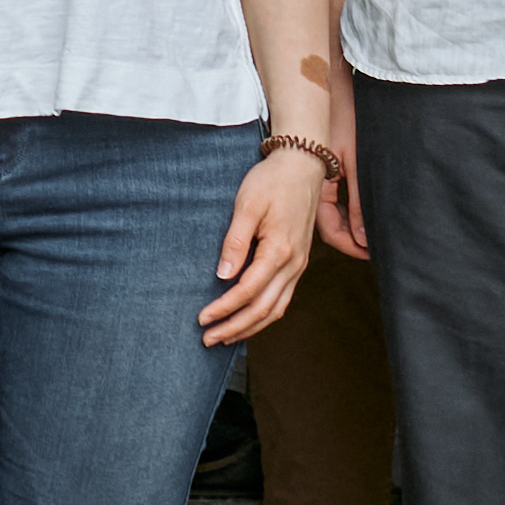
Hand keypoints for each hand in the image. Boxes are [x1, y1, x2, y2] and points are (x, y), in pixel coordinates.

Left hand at [201, 141, 330, 347]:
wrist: (302, 165)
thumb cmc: (271, 181)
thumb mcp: (246, 205)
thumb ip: (235, 242)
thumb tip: (223, 276)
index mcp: (279, 251)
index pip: (247, 292)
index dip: (223, 309)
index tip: (202, 318)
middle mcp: (293, 264)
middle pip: (263, 309)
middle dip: (234, 327)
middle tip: (208, 339)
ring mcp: (299, 265)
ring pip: (276, 308)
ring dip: (250, 326)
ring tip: (225, 336)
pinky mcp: (298, 262)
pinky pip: (283, 298)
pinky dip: (265, 314)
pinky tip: (248, 319)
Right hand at [299, 106, 366, 262]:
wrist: (331, 84)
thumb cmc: (344, 118)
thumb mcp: (356, 163)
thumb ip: (359, 203)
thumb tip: (365, 237)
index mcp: (317, 187)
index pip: (331, 231)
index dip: (351, 247)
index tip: (372, 254)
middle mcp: (315, 186)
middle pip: (331, 224)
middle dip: (353, 239)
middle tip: (377, 249)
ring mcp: (320, 178)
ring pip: (334, 212)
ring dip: (352, 225)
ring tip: (375, 234)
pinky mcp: (327, 168)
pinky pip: (335, 197)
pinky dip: (349, 209)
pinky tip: (364, 212)